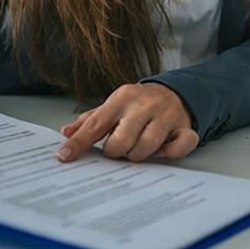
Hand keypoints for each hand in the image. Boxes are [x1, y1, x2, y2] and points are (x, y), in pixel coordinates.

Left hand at [58, 82, 198, 162]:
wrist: (175, 92)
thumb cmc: (138, 105)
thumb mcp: (113, 106)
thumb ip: (90, 120)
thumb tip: (66, 133)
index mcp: (122, 98)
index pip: (96, 124)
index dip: (79, 142)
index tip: (64, 157)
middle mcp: (144, 105)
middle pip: (121, 141)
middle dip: (115, 152)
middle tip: (118, 149)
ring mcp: (166, 115)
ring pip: (147, 146)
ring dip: (138, 155)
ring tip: (137, 149)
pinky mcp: (184, 126)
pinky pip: (180, 146)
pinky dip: (170, 153)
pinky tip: (163, 150)